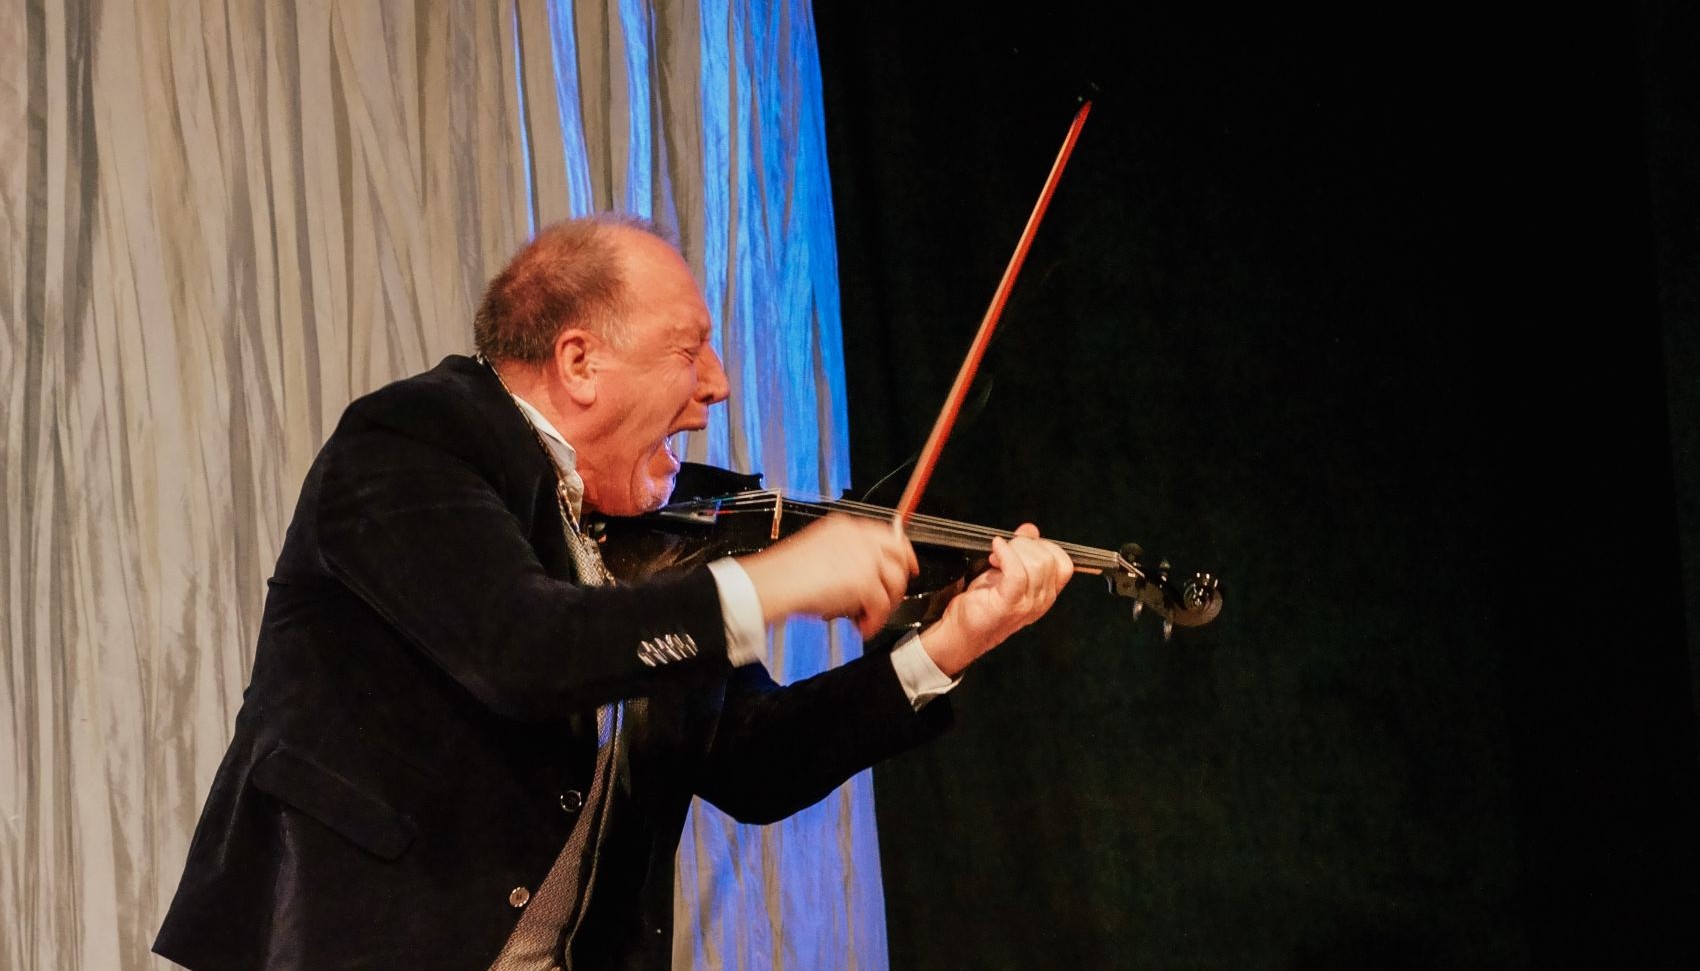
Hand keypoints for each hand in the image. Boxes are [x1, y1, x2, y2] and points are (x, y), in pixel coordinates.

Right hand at [737, 514, 918, 637]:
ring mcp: (864, 558)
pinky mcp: (864, 581)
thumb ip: (844, 558)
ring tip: (867, 618)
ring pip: (895, 582)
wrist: (771, 584)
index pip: (888, 534)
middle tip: (890, 600)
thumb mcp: (818, 552)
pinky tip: (863, 627)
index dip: (901, 553)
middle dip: (899, 581)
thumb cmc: (784, 574)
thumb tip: (862, 578)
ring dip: (885, 605)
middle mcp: (859, 537)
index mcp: (846, 527)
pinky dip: (875, 621)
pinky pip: (882, 605)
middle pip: (899, 554)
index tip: (907, 567)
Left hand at [921, 523, 1072, 676]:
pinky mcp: (1009, 605)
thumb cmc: (983, 603)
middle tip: (1001, 552)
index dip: (1044, 546)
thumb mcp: (1006, 572)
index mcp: (1046, 593)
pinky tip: (995, 549)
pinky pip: (1017, 572)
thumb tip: (1030, 530)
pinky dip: (1006, 554)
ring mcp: (1028, 605)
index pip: (1063, 563)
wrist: (962, 632)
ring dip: (1013, 551)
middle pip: (1047, 559)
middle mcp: (1042, 601)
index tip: (1022, 545)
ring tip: (994, 558)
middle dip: (1023, 546)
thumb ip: (1023, 550)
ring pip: (1035, 564)